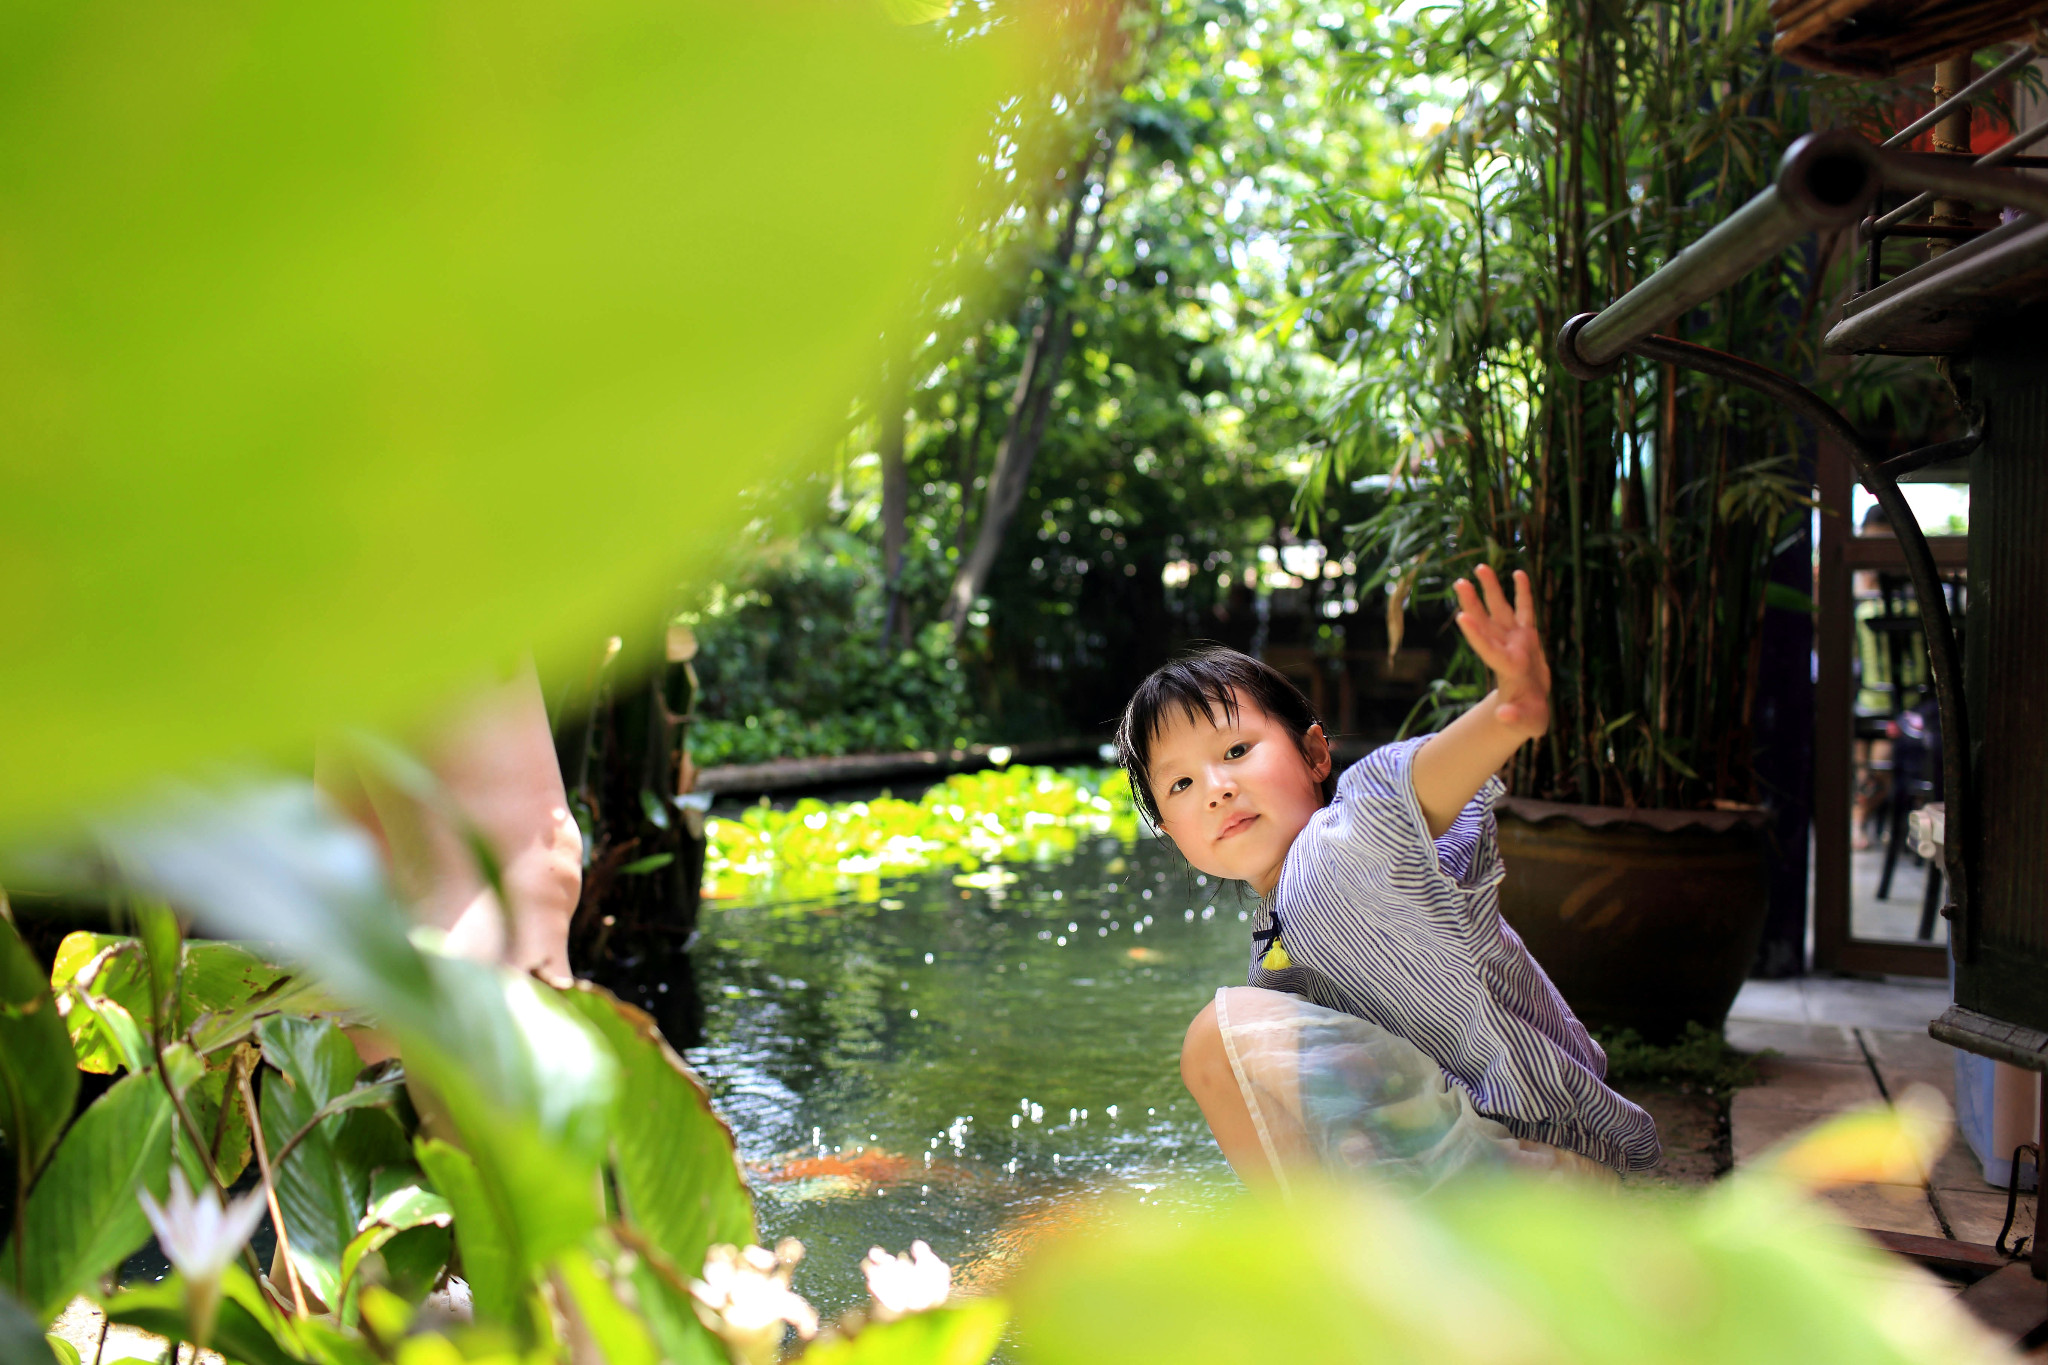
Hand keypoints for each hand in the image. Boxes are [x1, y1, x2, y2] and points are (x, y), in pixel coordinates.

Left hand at [1452, 565, 1549, 740]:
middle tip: (1459, 583)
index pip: (1488, 650)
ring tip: (1481, 567)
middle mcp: (1506, 651)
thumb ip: (1516, 719)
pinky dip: (1522, 593)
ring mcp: (1515, 642)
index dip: (1476, 635)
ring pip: (1501, 611)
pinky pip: (1525, 611)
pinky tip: (1518, 572)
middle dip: (1474, 605)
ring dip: (1492, 590)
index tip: (1461, 617)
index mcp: (1507, 670)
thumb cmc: (1528, 719)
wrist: (1528, 709)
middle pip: (1487, 624)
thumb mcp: (1526, 723)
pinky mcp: (1528, 638)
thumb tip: (1505, 716)